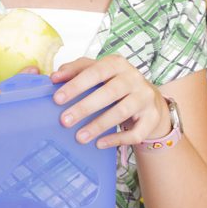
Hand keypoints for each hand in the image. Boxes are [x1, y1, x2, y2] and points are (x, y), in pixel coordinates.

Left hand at [50, 56, 169, 149]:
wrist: (147, 98)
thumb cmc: (114, 83)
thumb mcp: (97, 71)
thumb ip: (76, 70)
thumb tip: (54, 77)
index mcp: (117, 63)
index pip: (95, 71)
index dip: (75, 85)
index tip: (57, 99)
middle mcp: (134, 78)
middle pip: (109, 92)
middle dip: (84, 107)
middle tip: (65, 121)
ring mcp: (145, 97)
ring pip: (122, 112)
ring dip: (98, 125)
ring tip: (79, 137)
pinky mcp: (152, 117)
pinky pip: (136, 132)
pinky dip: (117, 139)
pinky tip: (100, 144)